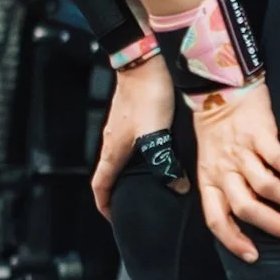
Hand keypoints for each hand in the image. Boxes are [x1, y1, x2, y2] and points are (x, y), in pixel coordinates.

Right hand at [91, 56, 189, 219]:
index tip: (114, 219)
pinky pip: (129, 146)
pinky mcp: (129, 117)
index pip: (100, 185)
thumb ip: (165, 162)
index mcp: (113, 150)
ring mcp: (119, 128)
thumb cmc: (147, 96)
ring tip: (150, 185)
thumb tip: (178, 186)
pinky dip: (138, 158)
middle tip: (136, 205)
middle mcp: (112, 141)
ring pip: (119, 160)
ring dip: (129, 175)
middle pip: (109, 174)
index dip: (105, 205)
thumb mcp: (156, 134)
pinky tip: (158, 155)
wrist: (143, 61)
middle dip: (118, 193)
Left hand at [192, 80, 279, 262]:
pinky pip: (277, 158)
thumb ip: (223, 186)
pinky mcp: (258, 133)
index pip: (216, 218)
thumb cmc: (216, 131)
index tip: (253, 256)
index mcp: (209, 179)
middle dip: (272, 224)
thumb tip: (242, 218)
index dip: (233, 240)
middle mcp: (223, 168)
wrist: (219, 89)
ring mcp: (240, 151)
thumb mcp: (209, 162)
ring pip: (264, 185)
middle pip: (245, 206)